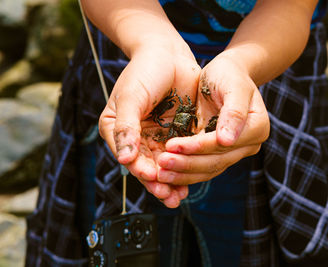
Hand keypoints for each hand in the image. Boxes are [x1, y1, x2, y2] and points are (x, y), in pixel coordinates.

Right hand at [99, 42, 200, 206]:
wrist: (168, 53)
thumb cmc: (144, 71)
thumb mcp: (131, 97)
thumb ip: (126, 127)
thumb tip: (123, 159)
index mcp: (117, 129)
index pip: (128, 155)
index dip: (140, 168)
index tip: (152, 177)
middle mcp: (136, 137)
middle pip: (146, 165)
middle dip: (157, 182)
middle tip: (169, 196)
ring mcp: (156, 136)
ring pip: (164, 164)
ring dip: (172, 181)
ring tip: (180, 197)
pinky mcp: (176, 134)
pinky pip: (180, 155)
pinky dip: (185, 167)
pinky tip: (191, 181)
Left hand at [157, 53, 269, 184]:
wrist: (224, 75)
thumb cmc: (229, 74)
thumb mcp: (233, 85)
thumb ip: (234, 111)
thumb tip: (227, 140)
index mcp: (257, 128)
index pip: (223, 143)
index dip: (197, 146)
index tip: (171, 144)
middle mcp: (248, 145)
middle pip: (216, 161)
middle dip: (186, 163)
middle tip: (161, 164)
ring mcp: (234, 152)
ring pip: (208, 170)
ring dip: (183, 174)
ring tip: (159, 174)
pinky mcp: (218, 154)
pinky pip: (201, 169)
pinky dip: (183, 173)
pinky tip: (165, 173)